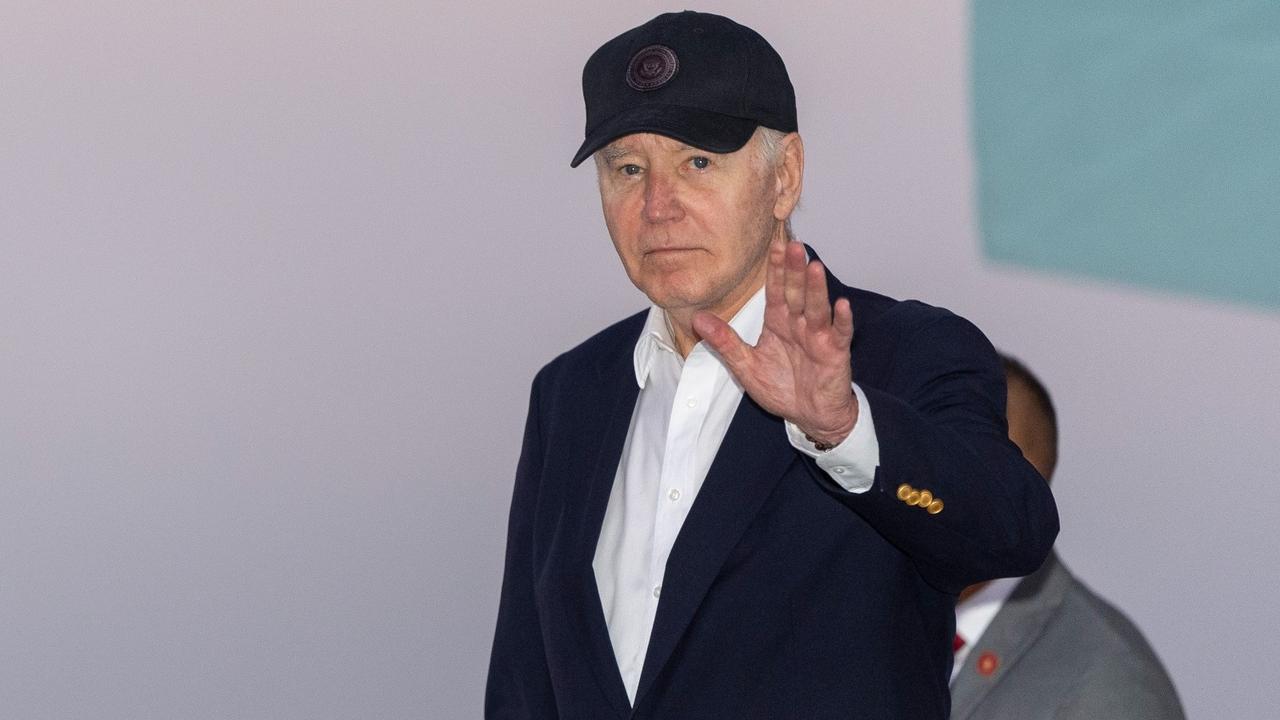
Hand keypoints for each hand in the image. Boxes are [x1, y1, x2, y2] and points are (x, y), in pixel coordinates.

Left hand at [693, 241, 857, 445]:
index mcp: (778, 323)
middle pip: (796, 293)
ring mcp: (819, 337)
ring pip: (817, 308)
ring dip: (816, 288)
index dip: (774, 270)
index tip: (772, 247)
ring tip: (814, 267)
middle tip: (793, 245)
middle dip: (794, 270)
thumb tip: (698, 319)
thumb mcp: (745, 366)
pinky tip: (841, 305)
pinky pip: (840, 333)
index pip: (776, 291)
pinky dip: (841, 320)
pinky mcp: (836, 352)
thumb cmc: (781, 388)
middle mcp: (799, 324)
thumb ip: (725, 342)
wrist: (809, 415)